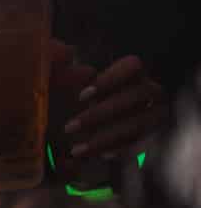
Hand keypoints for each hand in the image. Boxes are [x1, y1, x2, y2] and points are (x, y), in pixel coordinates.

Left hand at [54, 47, 168, 161]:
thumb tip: (66, 51)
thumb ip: (55, 60)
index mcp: (128, 72)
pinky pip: (139, 145)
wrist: (71, 131)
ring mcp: (153, 115)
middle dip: (101, 113)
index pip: (132, 66)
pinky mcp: (150, 138)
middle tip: (69, 127)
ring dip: (105, 137)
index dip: (110, 79)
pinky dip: (117, 151)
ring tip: (76, 149)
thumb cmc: (66, 97)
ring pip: (138, 124)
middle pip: (136, 96)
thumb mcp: (55, 79)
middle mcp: (147, 91)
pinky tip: (98, 156)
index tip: (82, 96)